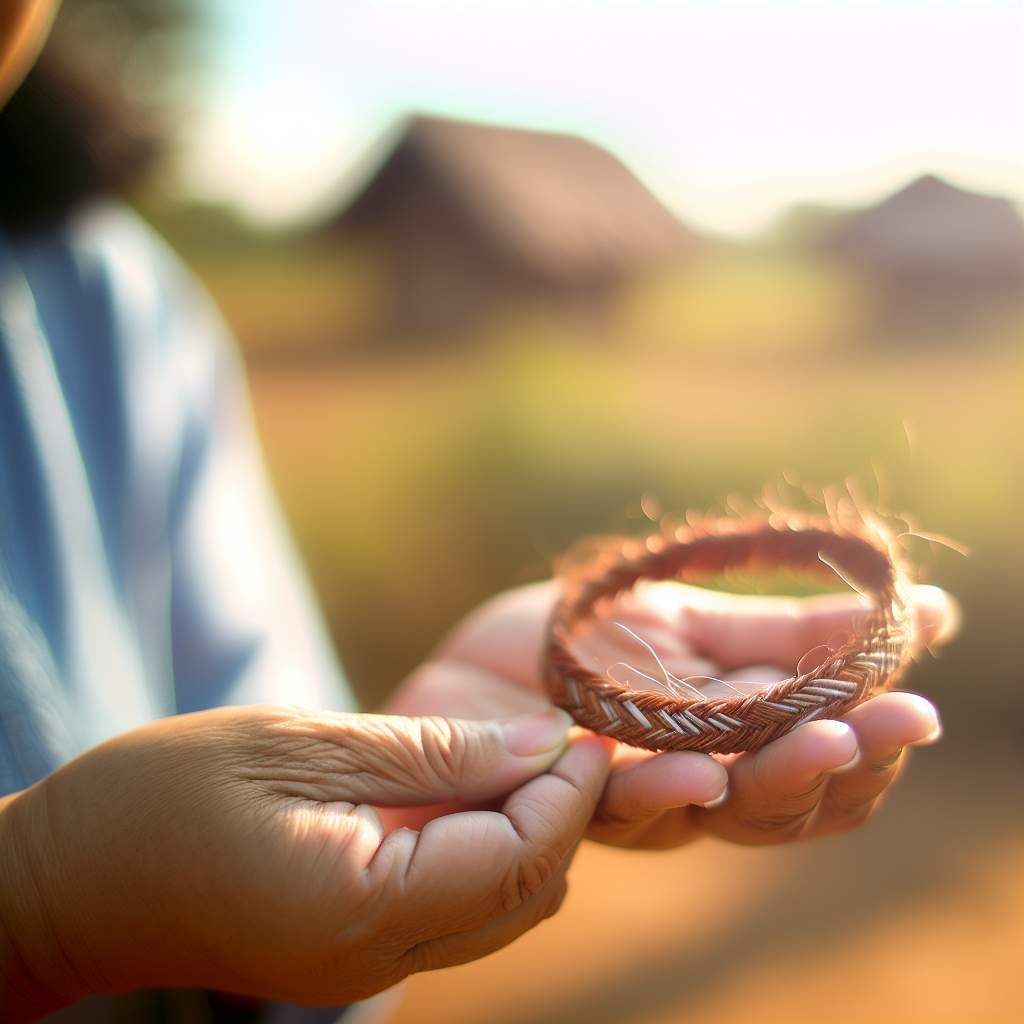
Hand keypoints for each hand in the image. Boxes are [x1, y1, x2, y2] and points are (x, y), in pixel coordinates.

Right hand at [0, 704, 609, 1017]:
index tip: (595, 729)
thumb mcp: (300, 745)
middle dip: (565, 814)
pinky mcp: (351, 949)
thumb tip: (539, 741)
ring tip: (533, 752)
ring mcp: (366, 963)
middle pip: (525, 894)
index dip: (570, 792)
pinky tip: (472, 788)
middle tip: (577, 735)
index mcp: (365, 907)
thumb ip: (428, 753)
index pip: (519, 859)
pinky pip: (453, 906)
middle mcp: (380, 957)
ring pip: (499, 908)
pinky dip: (484, 849)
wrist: (70, 880)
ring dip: (530, 831)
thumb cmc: (165, 795)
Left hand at [387, 579, 957, 849]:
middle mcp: (701, 776)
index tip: (918, 700)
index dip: (875, 737)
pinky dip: (667, 790)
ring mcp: (640, 796)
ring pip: (726, 812)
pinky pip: (626, 809)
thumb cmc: (580, 644)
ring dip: (780, 778)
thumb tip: (929, 613)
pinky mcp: (572, 802)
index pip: (826, 754)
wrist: (474, 673)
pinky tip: (700, 769)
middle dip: (847, 760)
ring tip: (827, 741)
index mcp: (736, 733)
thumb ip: (790, 630)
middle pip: (791, 796)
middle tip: (898, 724)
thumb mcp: (692, 619)